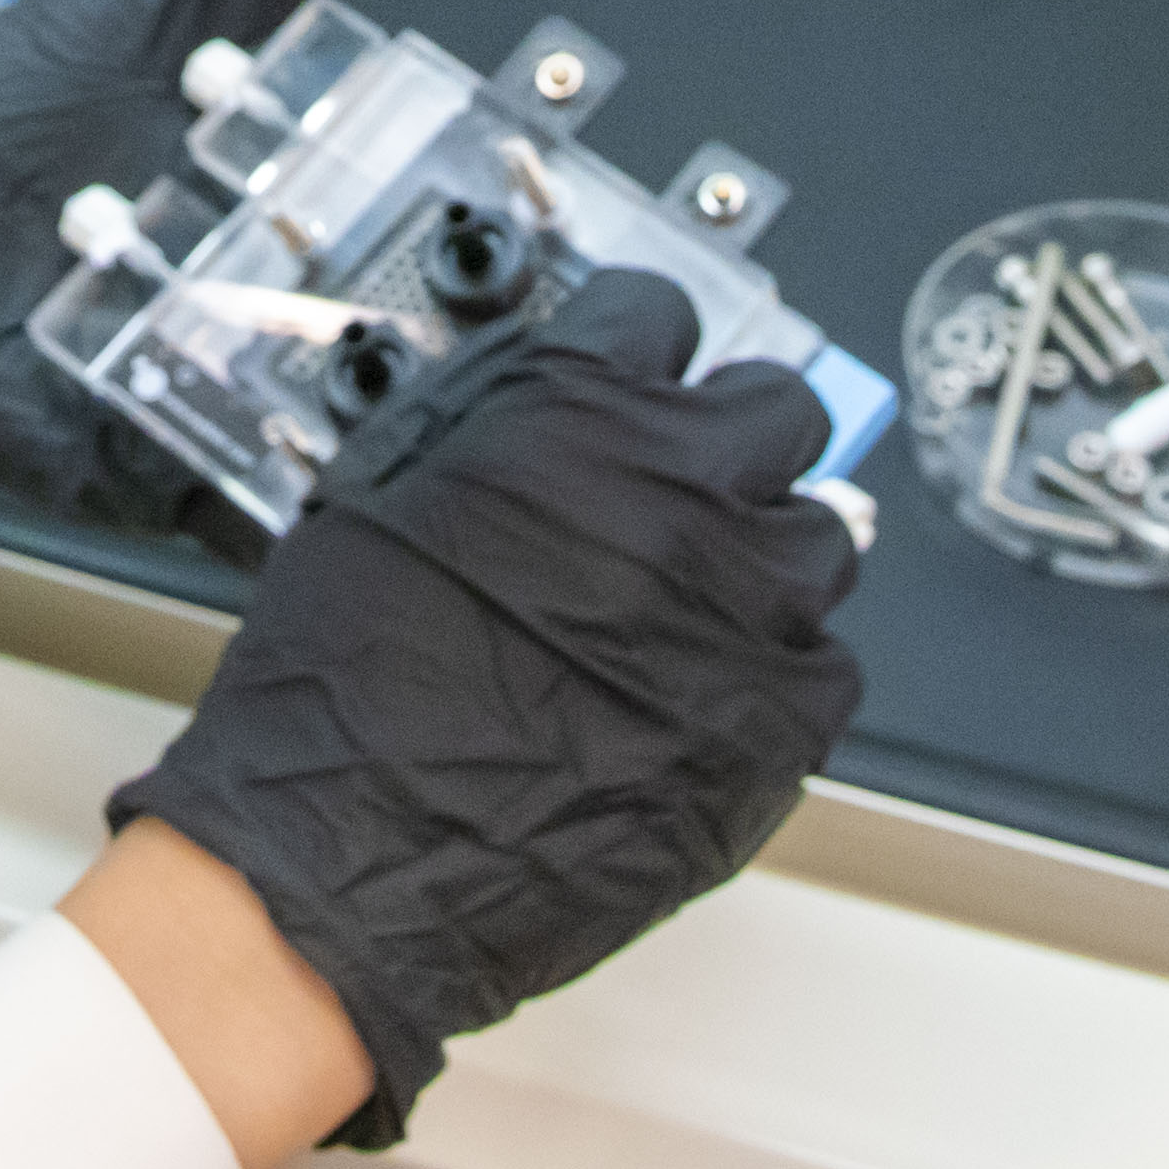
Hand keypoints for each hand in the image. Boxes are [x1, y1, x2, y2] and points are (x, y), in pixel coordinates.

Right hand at [103, 269, 865, 1146]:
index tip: (638, 387)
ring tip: (684, 616)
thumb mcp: (379, 486)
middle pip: (781, 408)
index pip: (659, 312)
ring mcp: (744, 606)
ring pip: (820, 539)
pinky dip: (775, 681)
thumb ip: (489, 414)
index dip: (636, 357)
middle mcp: (680, 486)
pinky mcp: (780, 723)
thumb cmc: (340, 688)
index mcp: (574, 407)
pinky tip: (697, 702)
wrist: (349, 856)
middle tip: (686, 493)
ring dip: (761, 564)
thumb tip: (550, 390)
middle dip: (733, 442)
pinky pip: (828, 669)